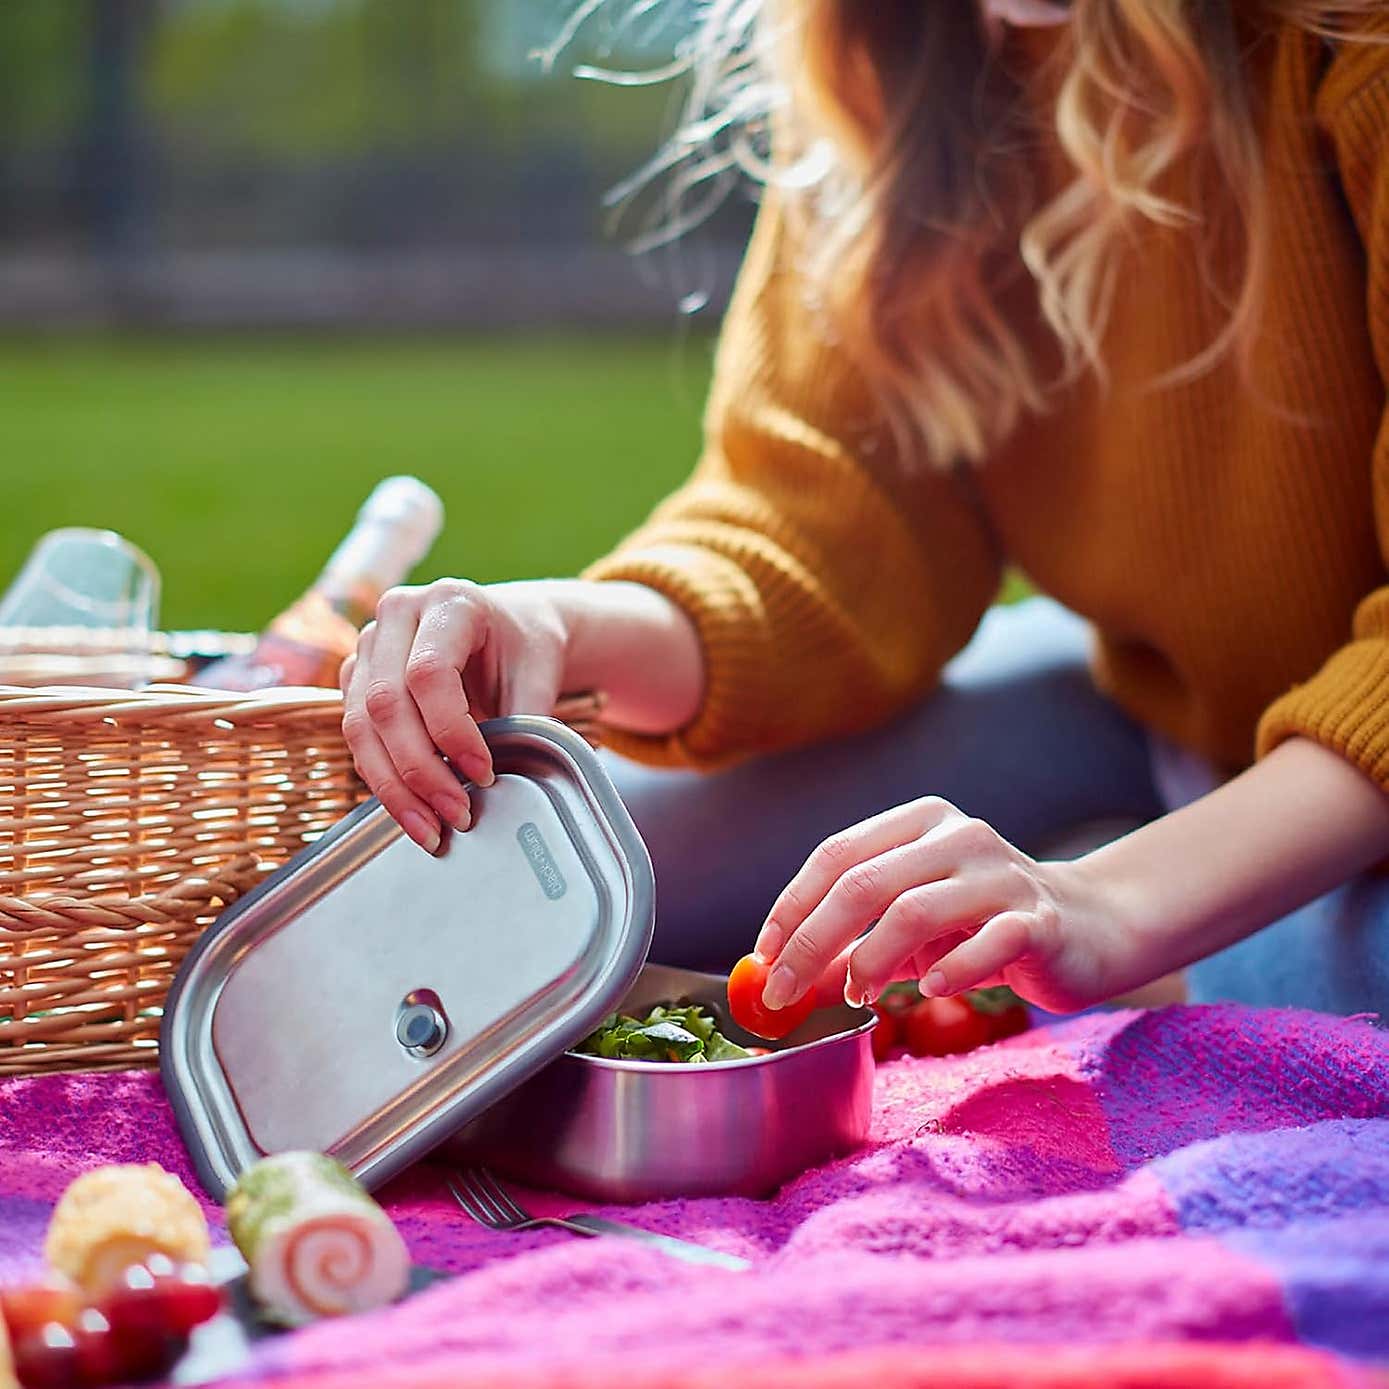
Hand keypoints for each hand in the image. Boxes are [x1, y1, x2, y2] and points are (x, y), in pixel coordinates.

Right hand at [340, 576, 704, 853]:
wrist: (507, 628)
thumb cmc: (525, 646)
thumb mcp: (540, 672)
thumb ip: (528, 718)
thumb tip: (510, 779)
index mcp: (448, 601)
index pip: (429, 672)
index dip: (451, 731)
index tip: (484, 773)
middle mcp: (397, 615)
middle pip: (386, 702)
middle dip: (421, 770)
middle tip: (457, 815)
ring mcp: (369, 646)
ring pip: (360, 726)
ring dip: (394, 787)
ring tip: (431, 830)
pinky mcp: (356, 679)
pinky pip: (357, 739)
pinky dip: (383, 781)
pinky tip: (413, 813)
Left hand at [752, 796, 1129, 1014]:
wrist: (1091, 927)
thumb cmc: (984, 924)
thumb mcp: (912, 930)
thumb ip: (854, 946)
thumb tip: (784, 980)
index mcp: (920, 823)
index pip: (837, 855)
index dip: (792, 906)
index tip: (763, 956)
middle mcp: (958, 836)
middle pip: (864, 883)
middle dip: (813, 941)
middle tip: (784, 991)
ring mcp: (1002, 874)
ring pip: (914, 910)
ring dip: (871, 961)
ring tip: (858, 997)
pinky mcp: (1040, 919)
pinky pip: (986, 943)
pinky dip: (951, 970)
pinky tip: (931, 992)